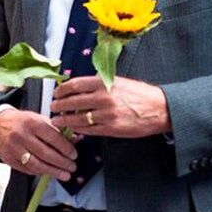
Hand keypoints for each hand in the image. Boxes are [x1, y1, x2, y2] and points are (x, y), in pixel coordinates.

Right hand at [0, 108, 76, 180]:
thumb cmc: (21, 122)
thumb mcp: (38, 119)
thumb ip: (56, 130)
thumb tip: (75, 140)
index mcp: (32, 122)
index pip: (53, 137)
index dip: (66, 148)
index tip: (74, 154)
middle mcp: (22, 135)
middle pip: (46, 153)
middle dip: (62, 162)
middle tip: (72, 167)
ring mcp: (14, 148)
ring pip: (37, 164)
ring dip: (53, 171)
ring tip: (64, 175)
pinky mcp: (9, 159)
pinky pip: (27, 169)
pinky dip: (40, 172)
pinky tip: (48, 172)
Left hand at [50, 75, 170, 137]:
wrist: (158, 109)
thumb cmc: (139, 93)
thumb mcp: (118, 81)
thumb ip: (98, 83)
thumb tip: (77, 86)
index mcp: (104, 83)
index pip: (75, 85)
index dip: (61, 90)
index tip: (56, 93)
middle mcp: (103, 97)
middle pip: (73, 102)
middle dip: (59, 106)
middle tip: (53, 108)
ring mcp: (107, 114)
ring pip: (78, 118)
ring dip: (64, 120)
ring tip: (57, 120)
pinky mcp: (111, 129)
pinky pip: (89, 130)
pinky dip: (78, 129)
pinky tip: (73, 128)